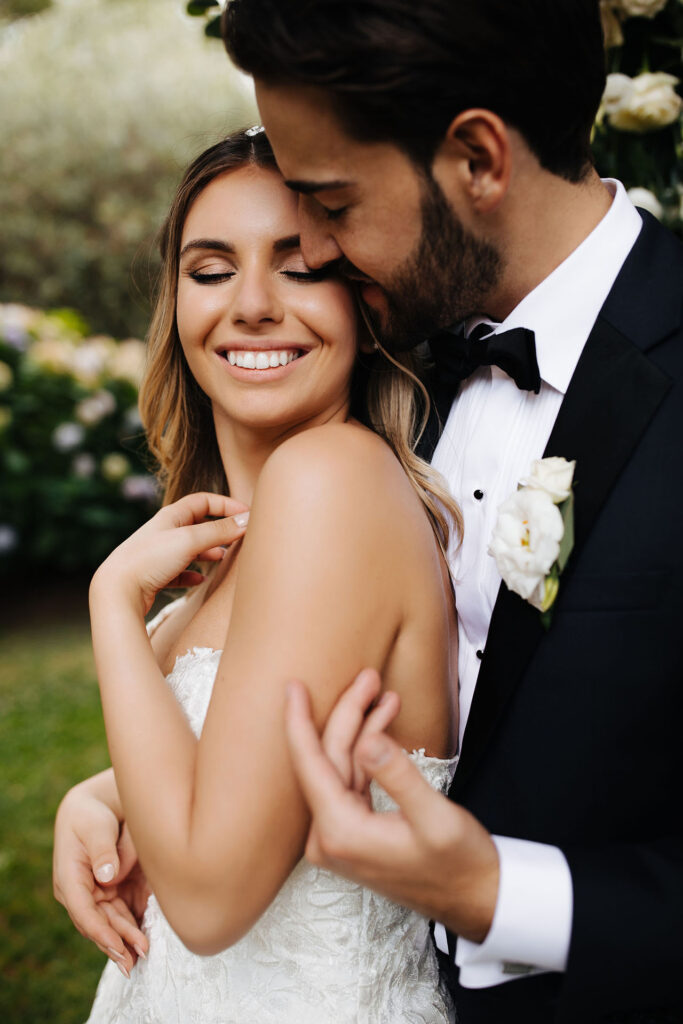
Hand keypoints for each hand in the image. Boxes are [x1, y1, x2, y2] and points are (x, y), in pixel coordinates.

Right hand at [54, 789, 149, 975]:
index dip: (100, 931)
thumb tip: (106, 876)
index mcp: (69, 879)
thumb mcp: (95, 827)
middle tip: (135, 960)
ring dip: (125, 940)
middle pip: (99, 923)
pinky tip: (144, 940)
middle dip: (116, 943)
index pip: (83, 911)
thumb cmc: (91, 816)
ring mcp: (96, 894)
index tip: (117, 945)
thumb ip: (102, 849)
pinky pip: (122, 914)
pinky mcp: (112, 892)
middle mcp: (80, 893)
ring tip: (142, 955)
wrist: (96, 807)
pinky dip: (132, 927)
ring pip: (111, 923)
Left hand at [90, 492, 249, 615]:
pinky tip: (200, 580)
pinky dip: (192, 573)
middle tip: (239, 539)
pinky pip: (178, 571)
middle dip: (219, 530)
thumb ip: (220, 530)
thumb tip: (247, 519)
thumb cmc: (150, 560)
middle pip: (197, 524)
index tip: (247, 515)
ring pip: (189, 548)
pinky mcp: (154, 575)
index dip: (226, 505)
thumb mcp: (189, 540)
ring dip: (208, 551)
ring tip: (223, 559)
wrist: (116, 591)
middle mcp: (163, 532)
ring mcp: (158, 554)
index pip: (203, 501)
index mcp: (170, 516)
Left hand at [285, 673, 499, 943]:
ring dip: (362, 729)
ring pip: (340, 765)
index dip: (299, 721)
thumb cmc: (459, 864)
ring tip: (384, 695)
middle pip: (328, 759)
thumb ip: (399, 776)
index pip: (309, 764)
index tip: (293, 686)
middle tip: (370, 677)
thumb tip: (368, 741)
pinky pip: (351, 780)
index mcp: (341, 833)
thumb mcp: (435, 817)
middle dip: (350, 714)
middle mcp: (330, 837)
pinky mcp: (352, 832)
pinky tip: (382, 726)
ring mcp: (339, 836)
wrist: (474, 897)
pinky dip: (367, 751)